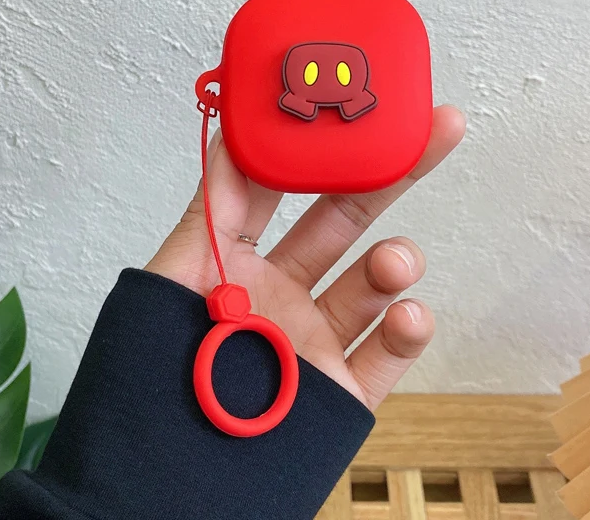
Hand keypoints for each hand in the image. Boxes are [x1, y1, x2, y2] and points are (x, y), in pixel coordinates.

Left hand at [145, 105, 464, 410]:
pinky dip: (409, 330)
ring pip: (373, 286)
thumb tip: (230, 132)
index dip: (323, 146)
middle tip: (435, 129)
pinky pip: (389, 357)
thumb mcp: (172, 277)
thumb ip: (209, 210)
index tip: (358, 107)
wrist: (161, 488)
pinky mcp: (341, 394)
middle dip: (391, 174)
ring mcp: (316, 341)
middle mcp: (285, 293)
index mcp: (242, 260)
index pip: (291, 188)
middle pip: (347, 221)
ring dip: (396, 263)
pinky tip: (408, 314)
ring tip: (394, 262)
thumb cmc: (154, 375)